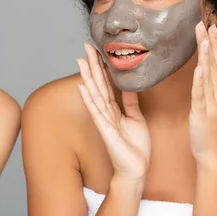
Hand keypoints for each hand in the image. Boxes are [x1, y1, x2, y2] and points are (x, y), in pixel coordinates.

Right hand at [76, 43, 150, 184]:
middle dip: (92, 65)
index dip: (102, 66)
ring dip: (87, 76)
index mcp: (114, 109)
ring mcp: (104, 120)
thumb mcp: (136, 118)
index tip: (98, 49)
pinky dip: (88, 98)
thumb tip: (130, 84)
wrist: (136, 169)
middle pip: (98, 83)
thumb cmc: (135, 147)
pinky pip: (96, 111)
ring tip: (80, 60)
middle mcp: (106, 112)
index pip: (106, 83)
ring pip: (94, 93)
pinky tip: (82, 86)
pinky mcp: (105, 130)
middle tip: (86, 45)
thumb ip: (130, 102)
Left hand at [189, 22, 216, 170]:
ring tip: (204, 38)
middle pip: (215, 64)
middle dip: (210, 43)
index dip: (215, 43)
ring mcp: (213, 104)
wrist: (216, 155)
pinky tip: (199, 67)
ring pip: (209, 76)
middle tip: (205, 23)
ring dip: (207, 56)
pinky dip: (200, 81)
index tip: (211, 25)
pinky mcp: (202, 114)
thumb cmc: (214, 128)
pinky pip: (200, 95)